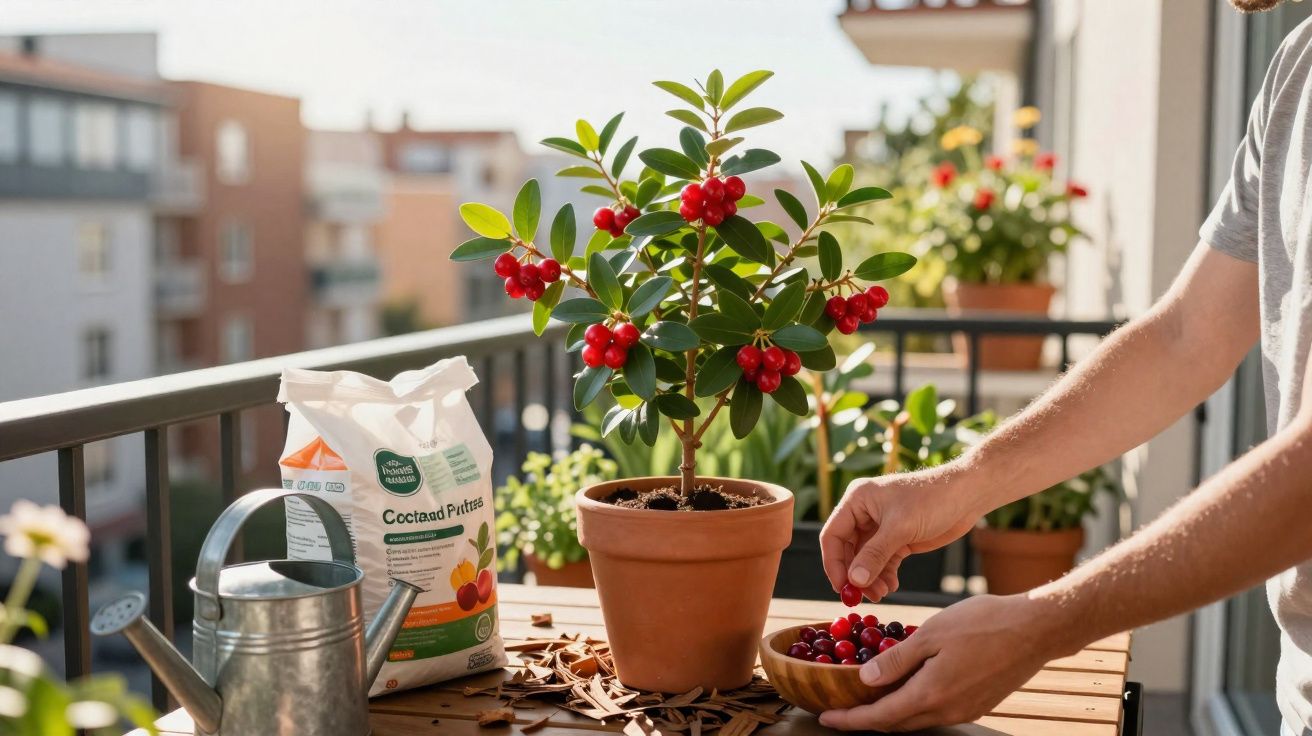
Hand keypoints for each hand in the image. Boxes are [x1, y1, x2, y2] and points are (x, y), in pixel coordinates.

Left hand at [819, 594, 1076, 731]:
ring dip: (890, 714)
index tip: (825, 717)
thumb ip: (896, 661)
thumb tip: (864, 680)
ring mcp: (964, 710)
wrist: (1035, 630)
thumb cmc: (983, 624)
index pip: (880, 717)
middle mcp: (946, 711)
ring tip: (866, 698)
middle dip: (865, 720)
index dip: (849, 720)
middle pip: (896, 724)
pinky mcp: (976, 704)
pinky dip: (913, 706)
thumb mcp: (931, 634)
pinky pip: (935, 712)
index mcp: (930, 695)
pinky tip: (905, 688)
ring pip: (916, 720)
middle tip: (840, 709)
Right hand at [820, 465, 981, 600]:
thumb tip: (854, 581)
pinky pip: (883, 561)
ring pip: (865, 559)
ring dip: (871, 578)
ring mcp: (880, 527)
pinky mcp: (898, 538)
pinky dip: (885, 575)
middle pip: (847, 550)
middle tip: (862, 597)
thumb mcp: (900, 528)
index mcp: (856, 500)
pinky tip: (892, 586)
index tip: (842, 588)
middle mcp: (864, 513)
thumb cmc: (932, 500)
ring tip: (882, 593)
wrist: (967, 495)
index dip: (834, 564)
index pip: (832, 535)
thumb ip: (875, 555)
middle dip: (855, 574)